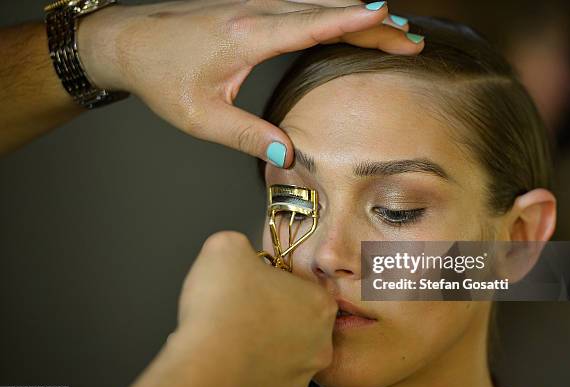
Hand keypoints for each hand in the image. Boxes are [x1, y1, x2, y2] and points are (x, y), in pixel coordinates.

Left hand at [76, 0, 422, 167]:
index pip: (312, 24)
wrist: (127, 40)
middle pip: (325, 10)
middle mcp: (255, 10)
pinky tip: (345, 16)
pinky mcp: (248, 4)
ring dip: (355, 13)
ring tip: (390, 28)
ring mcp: (252, 2)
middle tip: (409, 38)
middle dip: (371, 23)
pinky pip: (301, 2)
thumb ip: (246, 135)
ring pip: (315, 2)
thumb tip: (287, 155)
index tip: (390, 18)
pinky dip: (331, 10)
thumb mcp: (200, 117)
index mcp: (246, 35)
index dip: (354, 21)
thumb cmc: (161, 76)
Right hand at [175, 231, 336, 386]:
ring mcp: (301, 374)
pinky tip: (229, 355)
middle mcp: (320, 343)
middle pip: (295, 318)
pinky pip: (267, 374)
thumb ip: (241, 244)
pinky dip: (251, 365)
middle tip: (241, 306)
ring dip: (262, 339)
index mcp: (320, 303)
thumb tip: (239, 253)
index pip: (300, 284)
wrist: (203, 366)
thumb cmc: (222, 307)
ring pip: (282, 349)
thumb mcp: (227, 246)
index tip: (252, 283)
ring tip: (231, 331)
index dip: (272, 280)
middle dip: (271, 312)